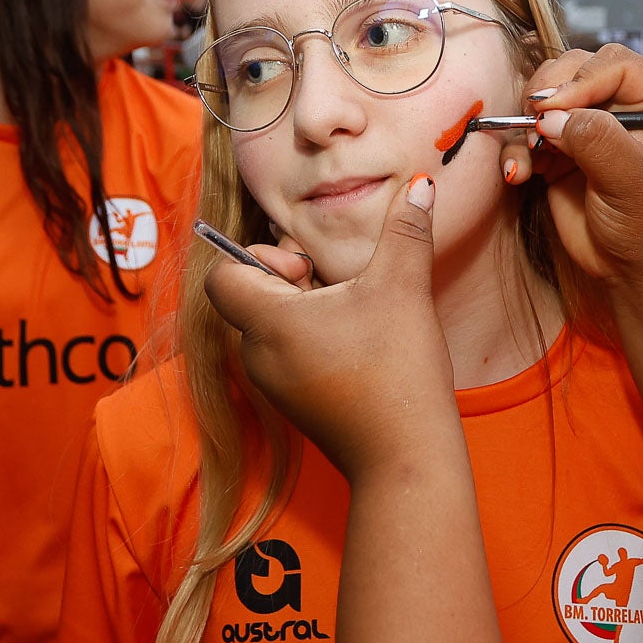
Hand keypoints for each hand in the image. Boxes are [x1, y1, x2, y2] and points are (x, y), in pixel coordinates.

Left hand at [202, 176, 456, 481]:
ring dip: (310, 309)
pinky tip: (362, 346)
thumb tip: (419, 183)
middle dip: (294, 279)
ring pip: (274, 326)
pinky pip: (290, 355)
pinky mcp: (296, 404)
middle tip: (339, 285)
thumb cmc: (396, 372)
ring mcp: (275, 385)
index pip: (223, 275)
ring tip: (356, 315)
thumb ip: (405, 230)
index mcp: (266, 322)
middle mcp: (257, 355)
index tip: (306, 267)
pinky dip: (317, 340)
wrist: (406, 460)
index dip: (257, 256)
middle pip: (252, 295)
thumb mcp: (402, 288)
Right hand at [502, 43, 642, 287]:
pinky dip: (515, 153)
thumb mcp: (633, 178)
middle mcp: (619, 109)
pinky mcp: (558, 157)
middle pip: (571, 72)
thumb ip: (595, 138)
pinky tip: (517, 176)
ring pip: (542, 103)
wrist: (638, 273)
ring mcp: (585, 131)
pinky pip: (526, 139)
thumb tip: (550, 115)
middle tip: (534, 123)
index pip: (614, 64)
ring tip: (527, 157)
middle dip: (546, 94)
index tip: (556, 108)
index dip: (581, 79)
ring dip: (524, 125)